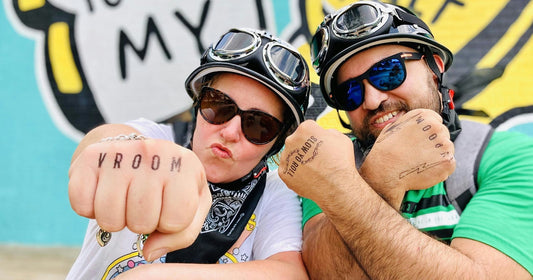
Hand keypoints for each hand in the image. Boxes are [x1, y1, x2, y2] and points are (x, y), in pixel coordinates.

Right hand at [68, 137, 210, 260]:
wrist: (133, 148)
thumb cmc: (167, 181)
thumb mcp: (190, 203)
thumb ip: (182, 234)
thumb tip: (149, 252)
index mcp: (186, 164)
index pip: (176, 221)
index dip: (169, 224)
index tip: (166, 207)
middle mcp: (155, 153)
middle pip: (141, 223)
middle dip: (142, 223)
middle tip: (142, 203)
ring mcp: (122, 153)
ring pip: (109, 220)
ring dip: (115, 219)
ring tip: (124, 199)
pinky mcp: (91, 157)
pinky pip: (82, 207)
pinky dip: (90, 209)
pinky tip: (104, 192)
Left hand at [278, 120, 357, 206]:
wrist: (336, 186)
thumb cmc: (340, 163)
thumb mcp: (341, 138)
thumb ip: (329, 132)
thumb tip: (325, 134)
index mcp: (305, 128)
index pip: (307, 128)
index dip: (315, 137)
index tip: (319, 144)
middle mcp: (292, 140)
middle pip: (297, 141)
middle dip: (305, 148)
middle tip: (317, 158)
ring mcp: (286, 157)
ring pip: (291, 156)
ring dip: (299, 161)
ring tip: (313, 169)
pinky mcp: (283, 172)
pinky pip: (288, 171)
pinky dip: (295, 174)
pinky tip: (307, 177)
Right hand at [360, 109, 455, 206]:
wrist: (385, 170)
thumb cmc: (385, 150)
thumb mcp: (393, 127)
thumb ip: (409, 123)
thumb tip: (413, 126)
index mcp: (423, 116)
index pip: (436, 121)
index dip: (428, 132)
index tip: (421, 141)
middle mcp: (436, 127)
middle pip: (443, 134)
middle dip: (435, 143)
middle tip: (420, 153)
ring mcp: (444, 144)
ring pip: (447, 149)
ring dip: (438, 155)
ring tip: (421, 162)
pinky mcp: (448, 161)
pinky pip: (449, 164)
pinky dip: (441, 168)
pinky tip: (426, 170)